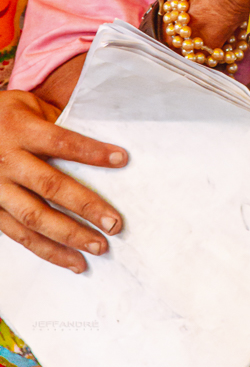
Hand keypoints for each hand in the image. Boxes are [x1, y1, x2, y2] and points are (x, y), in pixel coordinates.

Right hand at [0, 90, 126, 271]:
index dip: (91, 152)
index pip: (61, 142)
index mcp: (20, 130)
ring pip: (34, 217)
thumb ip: (59, 121)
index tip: (121, 159)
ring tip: (99, 247)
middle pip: (50, 186)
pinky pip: (20, 235)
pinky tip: (72, 260)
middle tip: (114, 223)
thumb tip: (99, 141)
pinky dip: (47, 251)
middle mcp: (7, 161)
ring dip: (69, 236)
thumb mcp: (29, 106)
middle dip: (85, 206)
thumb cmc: (6, 115)